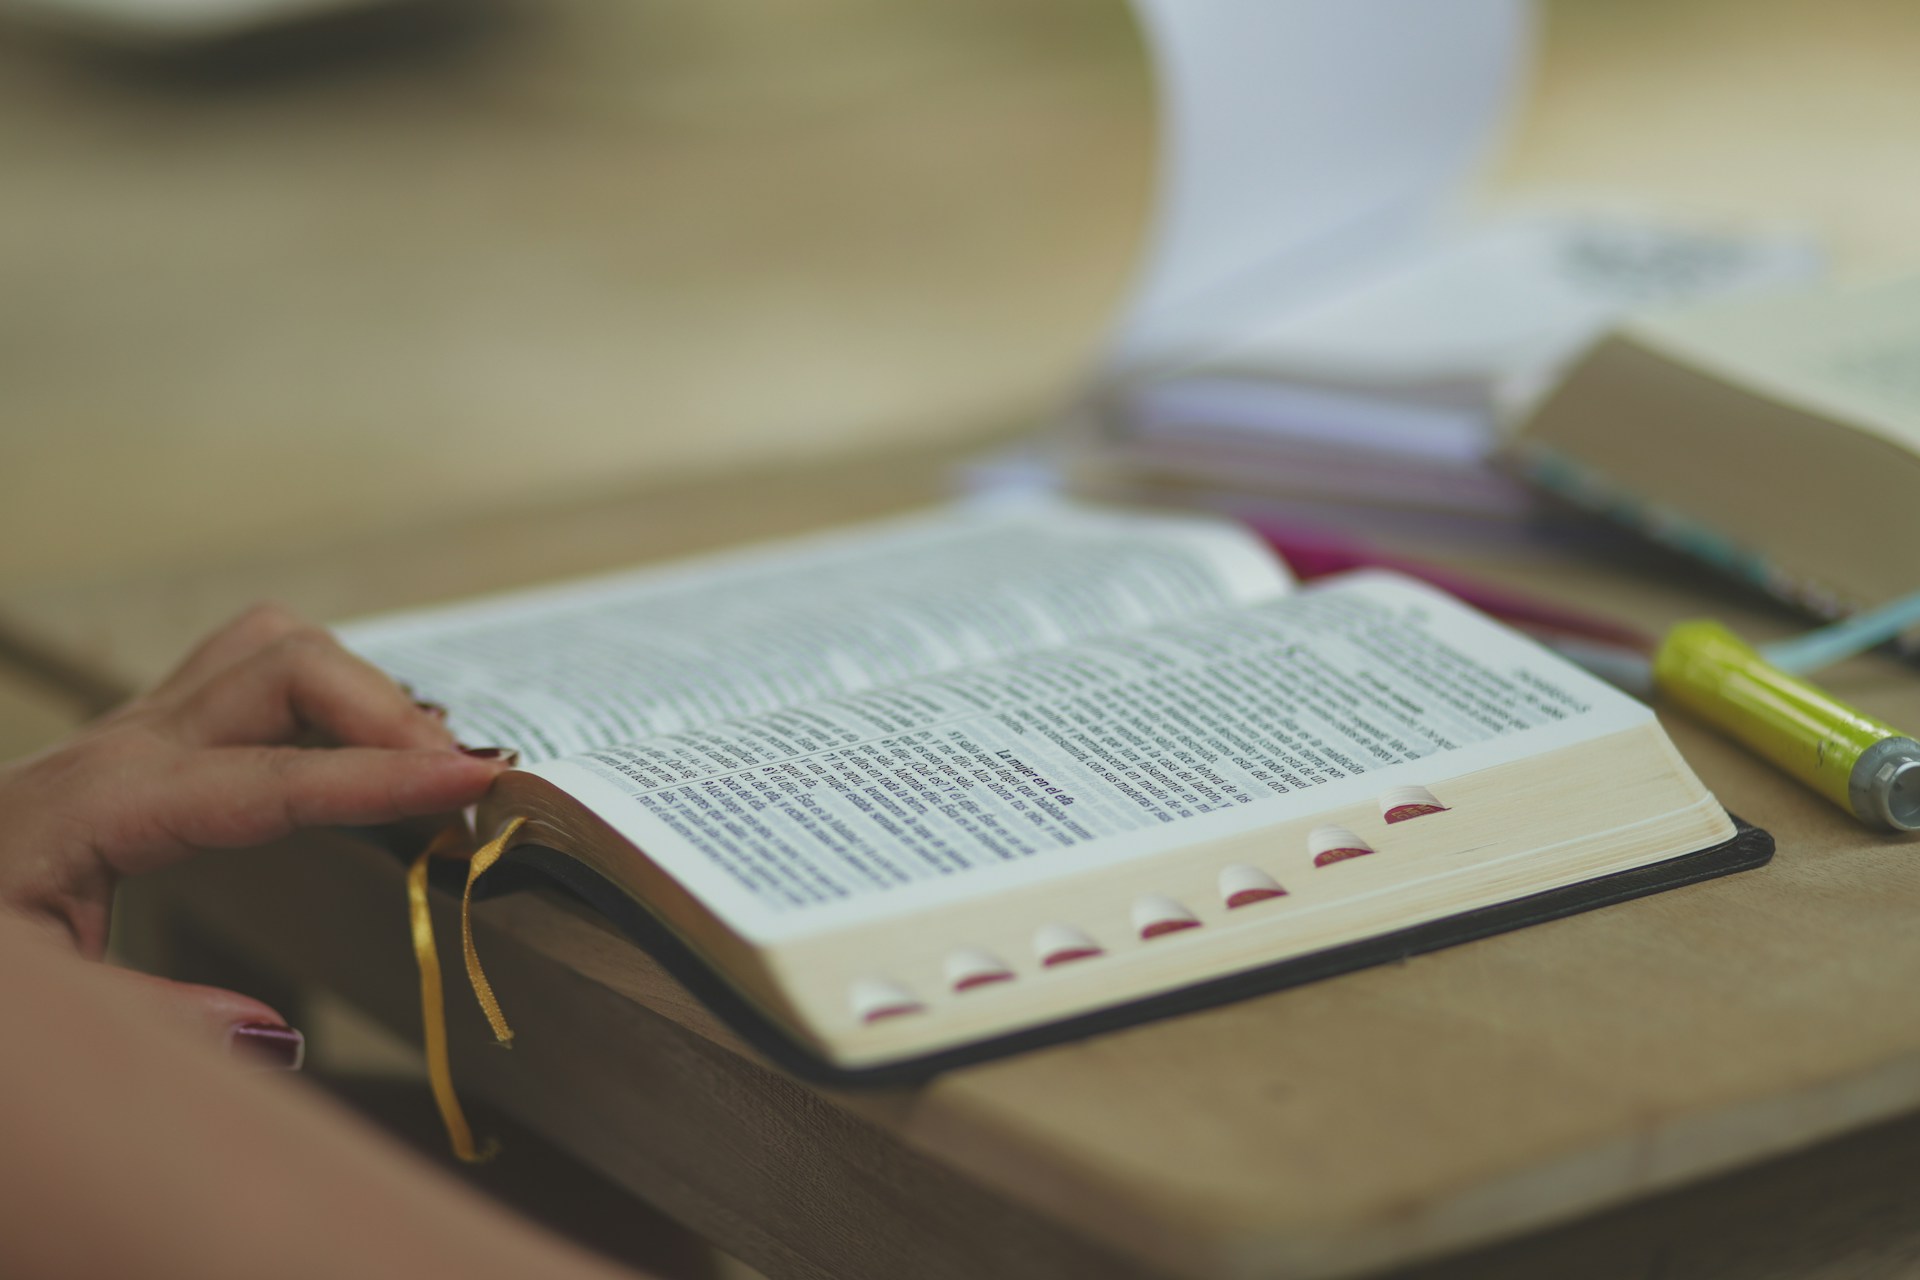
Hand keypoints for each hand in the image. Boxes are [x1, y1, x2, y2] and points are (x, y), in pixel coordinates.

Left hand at [0, 603, 510, 1056]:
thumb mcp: (40, 1006)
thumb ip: (157, 1023)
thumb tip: (280, 1034)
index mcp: (106, 805)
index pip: (277, 776)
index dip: (389, 775)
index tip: (483, 778)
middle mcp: (126, 745)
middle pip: (287, 662)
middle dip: (387, 709)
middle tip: (459, 782)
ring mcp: (136, 732)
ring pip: (273, 647)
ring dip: (358, 685)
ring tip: (416, 762)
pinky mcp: (147, 740)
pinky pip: (255, 674)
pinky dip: (327, 695)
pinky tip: (356, 755)